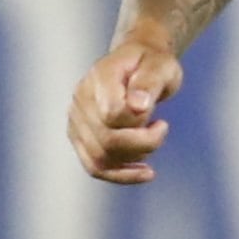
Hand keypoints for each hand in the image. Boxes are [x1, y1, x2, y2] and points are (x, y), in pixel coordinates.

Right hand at [67, 37, 181, 183]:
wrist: (139, 63)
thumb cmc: (152, 64)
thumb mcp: (161, 66)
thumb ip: (149, 83)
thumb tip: (138, 105)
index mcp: (100, 76)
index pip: (113, 114)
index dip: (140, 123)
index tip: (161, 119)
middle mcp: (81, 98)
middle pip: (106, 141)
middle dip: (142, 145)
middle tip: (161, 129)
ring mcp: (77, 119)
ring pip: (100, 159)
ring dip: (133, 159)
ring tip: (151, 141)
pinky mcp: (80, 137)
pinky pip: (95, 166)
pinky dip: (120, 175)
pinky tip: (145, 173)